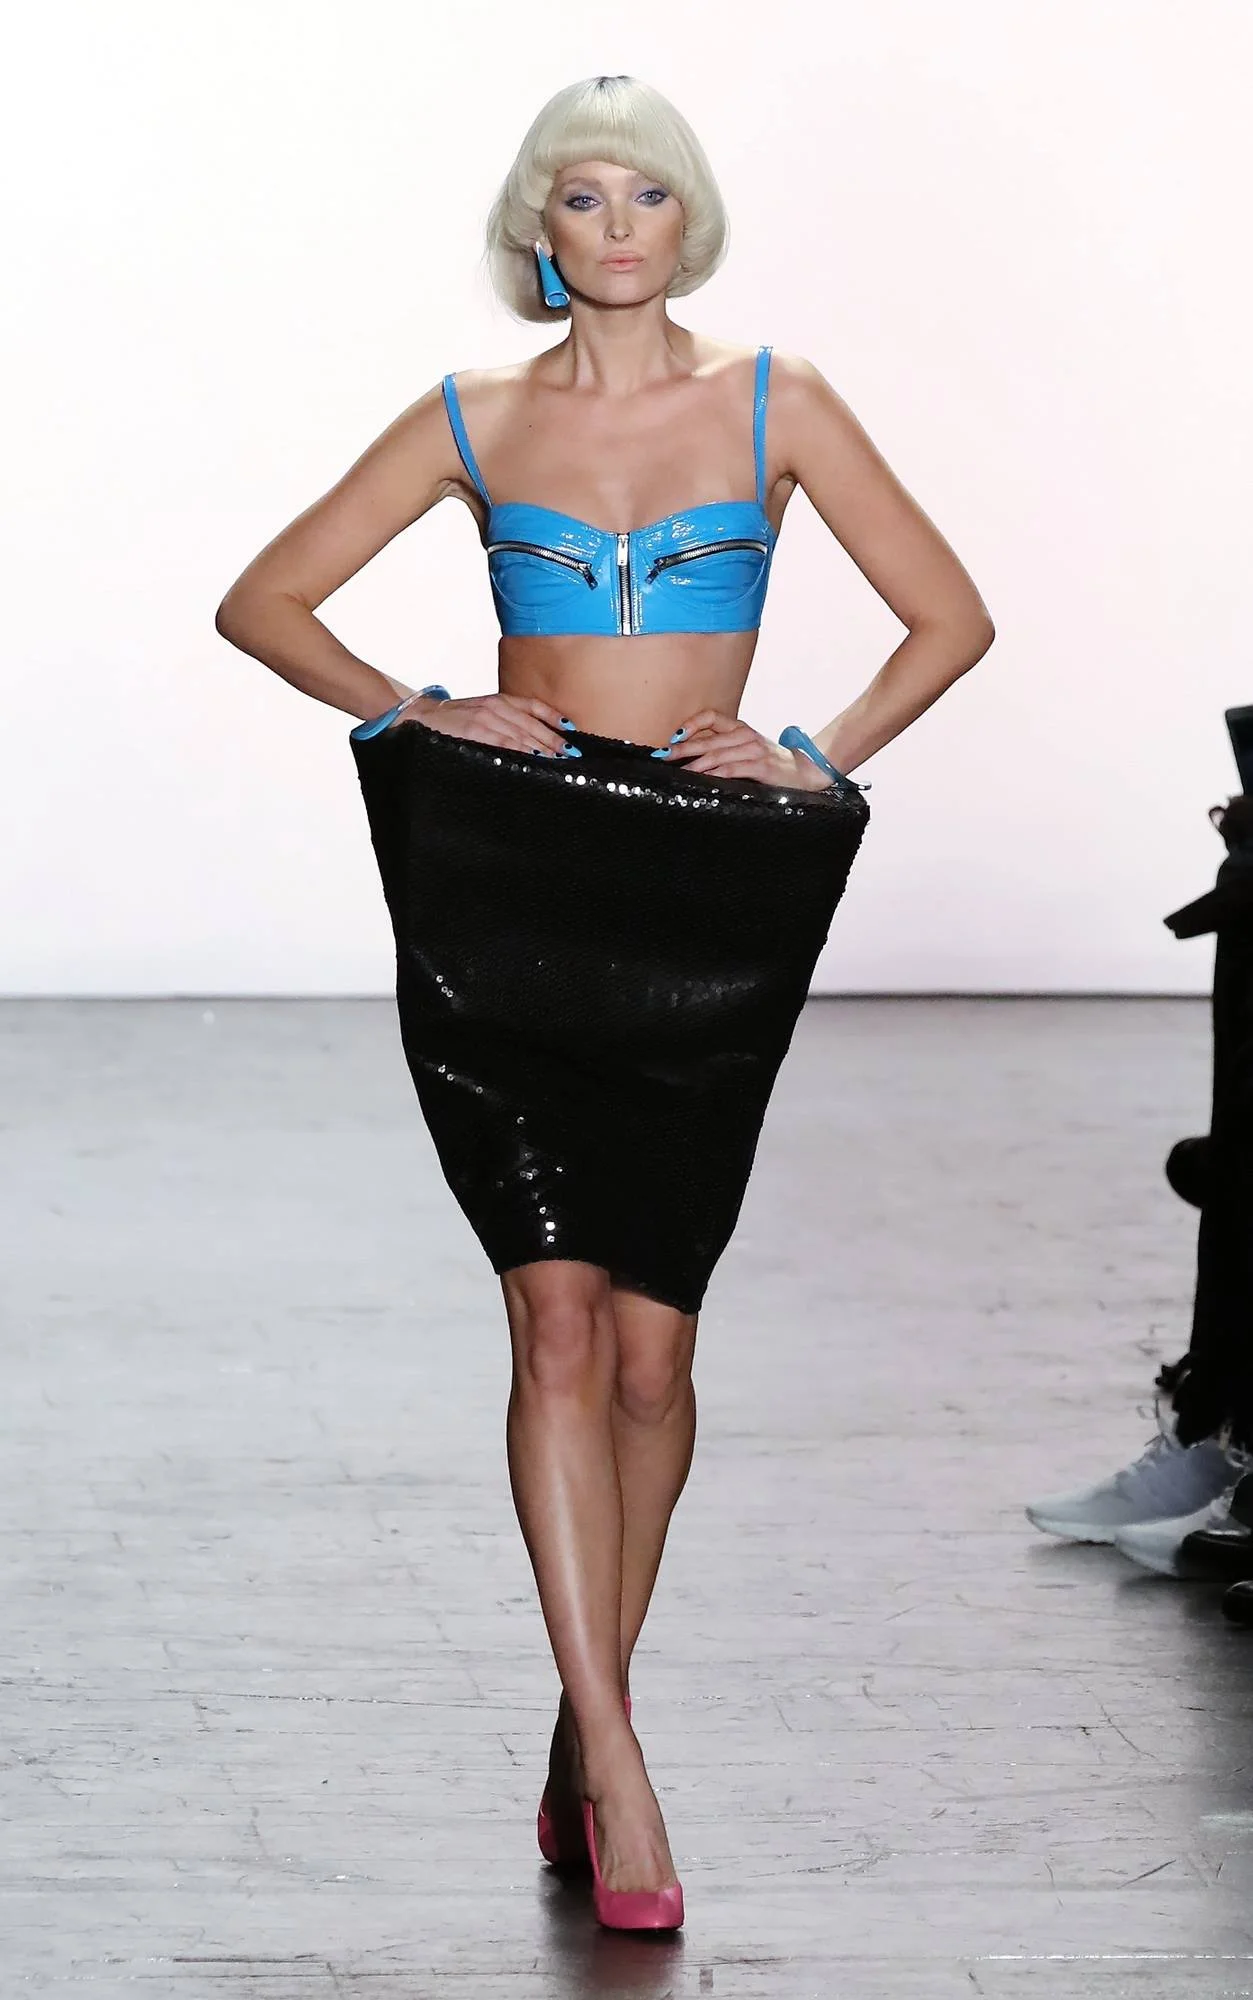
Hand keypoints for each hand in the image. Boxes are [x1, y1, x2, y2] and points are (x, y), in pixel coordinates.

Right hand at [395, 690, 569, 755]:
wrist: (421, 716)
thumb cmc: (452, 719)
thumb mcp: (481, 712)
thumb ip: (503, 721)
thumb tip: (529, 739)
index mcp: (499, 700)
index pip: (533, 706)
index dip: (553, 717)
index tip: (570, 729)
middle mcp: (496, 706)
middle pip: (532, 724)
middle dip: (554, 739)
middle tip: (572, 752)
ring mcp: (486, 719)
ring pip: (522, 735)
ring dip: (543, 748)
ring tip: (559, 759)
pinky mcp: (475, 732)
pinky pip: (504, 743)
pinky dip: (521, 751)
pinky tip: (534, 758)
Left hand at [660, 709, 833, 789]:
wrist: (803, 771)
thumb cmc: (770, 762)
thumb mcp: (748, 747)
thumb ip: (725, 747)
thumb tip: (691, 756)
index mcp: (740, 728)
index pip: (712, 716)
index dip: (691, 723)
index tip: (673, 736)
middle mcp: (745, 735)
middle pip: (707, 739)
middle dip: (681, 748)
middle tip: (662, 755)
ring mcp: (753, 750)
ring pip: (716, 755)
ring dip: (693, 765)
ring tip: (677, 772)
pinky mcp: (760, 767)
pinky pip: (731, 769)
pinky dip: (713, 774)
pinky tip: (701, 780)